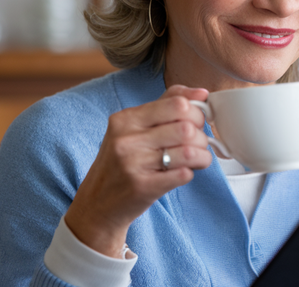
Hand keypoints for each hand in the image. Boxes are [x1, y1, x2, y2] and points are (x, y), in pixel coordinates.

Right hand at [65, 85, 212, 256]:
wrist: (97, 204)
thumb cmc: (120, 164)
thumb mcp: (133, 129)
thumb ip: (166, 105)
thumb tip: (201, 93)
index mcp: (126, 118)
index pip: (177, 104)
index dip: (196, 113)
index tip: (196, 122)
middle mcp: (126, 139)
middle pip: (186, 128)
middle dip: (201, 136)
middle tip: (197, 144)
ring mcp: (133, 164)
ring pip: (188, 151)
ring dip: (201, 156)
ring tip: (195, 160)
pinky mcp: (143, 187)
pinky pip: (184, 174)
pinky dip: (191, 173)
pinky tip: (183, 173)